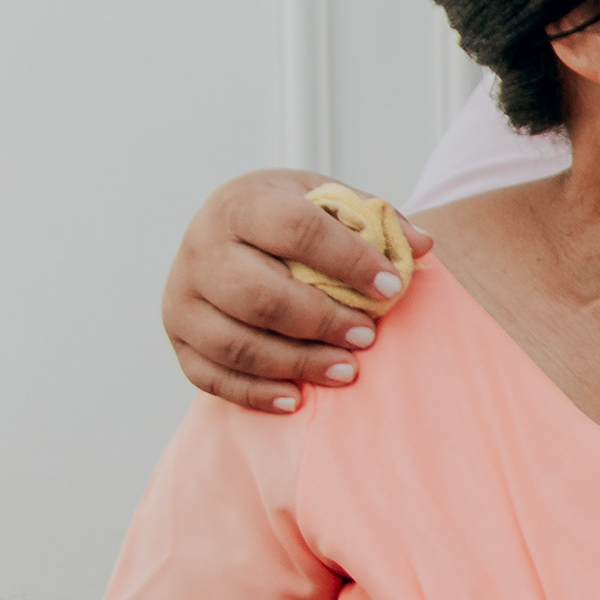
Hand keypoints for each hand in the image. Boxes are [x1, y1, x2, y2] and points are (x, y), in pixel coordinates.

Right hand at [163, 171, 425, 411]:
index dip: (348, 260)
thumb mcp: (328, 202)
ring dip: (297, 362)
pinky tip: (298, 397)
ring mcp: (182, 296)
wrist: (231, 232)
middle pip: (260, 296)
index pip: (295, 230)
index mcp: (242, 203)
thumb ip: (375, 219)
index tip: (391, 285)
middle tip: (368, 336)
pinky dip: (255, 392)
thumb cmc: (290, 220)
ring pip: (235, 342)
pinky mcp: (177, 337)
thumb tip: (422, 244)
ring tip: (348, 371)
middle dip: (321, 321)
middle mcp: (201, 248)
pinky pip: (210, 375)